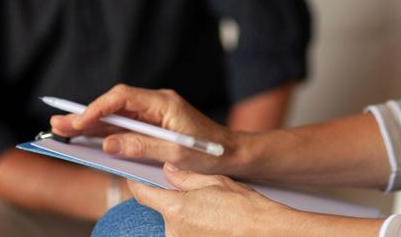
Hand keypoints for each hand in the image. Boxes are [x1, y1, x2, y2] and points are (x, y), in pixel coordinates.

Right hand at [49, 84, 235, 173]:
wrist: (232, 154)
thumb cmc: (209, 152)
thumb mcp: (176, 152)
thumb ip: (141, 147)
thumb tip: (108, 144)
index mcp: (163, 102)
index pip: (122, 98)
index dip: (98, 108)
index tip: (79, 121)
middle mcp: (156, 103)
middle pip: (114, 105)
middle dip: (85, 114)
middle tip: (57, 124)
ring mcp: (154, 114)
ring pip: (116, 115)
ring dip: (91, 123)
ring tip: (62, 130)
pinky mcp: (153, 125)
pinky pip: (124, 125)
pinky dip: (105, 131)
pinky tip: (86, 137)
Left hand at [129, 163, 293, 236]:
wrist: (265, 232)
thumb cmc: (245, 207)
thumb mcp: (215, 182)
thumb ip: (185, 176)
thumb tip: (168, 170)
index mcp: (175, 208)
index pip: (142, 194)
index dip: (137, 184)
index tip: (136, 178)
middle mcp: (173, 230)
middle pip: (161, 210)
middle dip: (173, 201)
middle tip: (196, 196)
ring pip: (175, 224)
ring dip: (185, 217)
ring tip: (211, 212)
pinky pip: (185, 235)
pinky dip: (193, 229)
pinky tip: (213, 223)